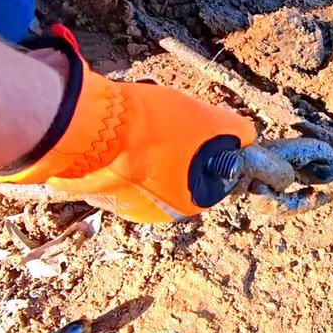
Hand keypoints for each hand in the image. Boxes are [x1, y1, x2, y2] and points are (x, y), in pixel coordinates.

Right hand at [0, 25, 256, 221]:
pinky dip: (119, 146)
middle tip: (169, 119)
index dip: (213, 146)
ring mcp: (118, 202)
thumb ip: (232, 130)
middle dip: (179, 143)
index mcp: (185, 204)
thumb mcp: (206, 121)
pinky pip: (116, 162)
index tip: (203, 126)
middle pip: (179, 169)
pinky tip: (116, 129)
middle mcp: (153, 213)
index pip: (213, 175)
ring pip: (147, 165)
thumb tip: (248, 135)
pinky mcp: (89, 186)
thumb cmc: (152, 128)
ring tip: (139, 121)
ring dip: (149, 143)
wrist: (85, 127)